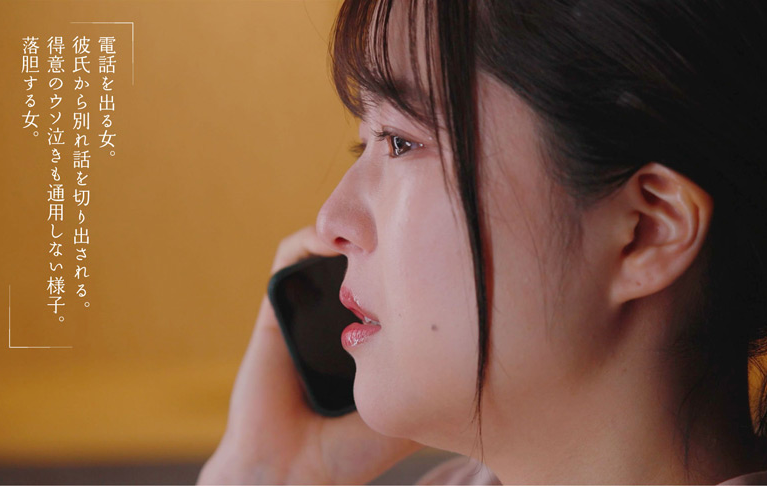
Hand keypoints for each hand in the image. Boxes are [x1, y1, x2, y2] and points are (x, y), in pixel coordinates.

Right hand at [197, 225, 423, 484]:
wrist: (293, 471)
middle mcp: (337, 323)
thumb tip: (492, 356)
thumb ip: (441, 383)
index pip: (392, 287)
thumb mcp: (413, 412)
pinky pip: (288, 260)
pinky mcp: (274, 311)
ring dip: (350, 231)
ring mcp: (307, 314)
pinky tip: (339, 240)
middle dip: (384, 240)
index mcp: (368, 342)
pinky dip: (310, 240)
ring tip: (377, 221)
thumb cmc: (351, 453)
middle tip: (412, 223)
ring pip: (328, 254)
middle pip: (363, 265)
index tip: (438, 250)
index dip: (412, 264)